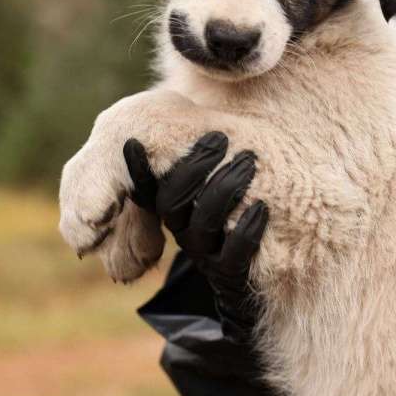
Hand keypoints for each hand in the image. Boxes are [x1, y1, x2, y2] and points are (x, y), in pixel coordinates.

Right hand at [124, 131, 268, 339]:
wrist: (247, 280)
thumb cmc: (234, 216)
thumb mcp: (214, 186)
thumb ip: (200, 160)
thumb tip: (191, 115)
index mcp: (173, 210)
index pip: (145, 189)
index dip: (136, 170)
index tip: (132, 142)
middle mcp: (182, 231)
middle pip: (172, 201)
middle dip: (193, 167)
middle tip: (219, 137)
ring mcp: (204, 254)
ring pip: (203, 222)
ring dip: (225, 188)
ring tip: (248, 161)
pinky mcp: (229, 274)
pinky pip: (234, 254)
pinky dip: (247, 229)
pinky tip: (262, 207)